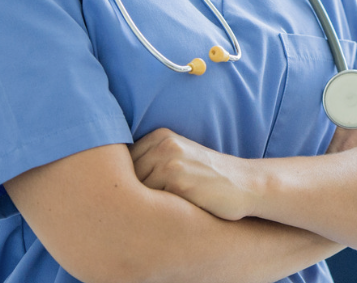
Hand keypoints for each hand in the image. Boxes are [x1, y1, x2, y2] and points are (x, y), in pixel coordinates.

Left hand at [131, 128, 257, 220]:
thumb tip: (111, 183)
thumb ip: (151, 162)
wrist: (245, 185)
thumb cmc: (208, 179)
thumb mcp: (180, 158)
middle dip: (125, 196)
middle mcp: (163, 145)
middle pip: (123, 177)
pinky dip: (151, 215)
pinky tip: (161, 220)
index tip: (126, 198)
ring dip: (136, 208)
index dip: (121, 183)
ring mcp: (170, 162)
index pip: (121, 162)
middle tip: (134, 212)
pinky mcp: (177, 183)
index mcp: (162, 136)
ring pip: (132, 192)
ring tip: (148, 218)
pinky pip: (149, 203)